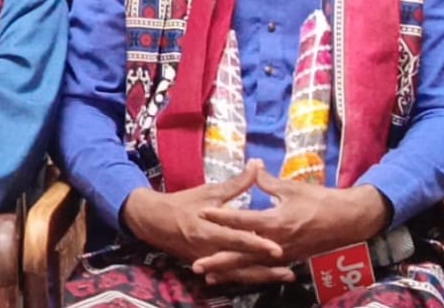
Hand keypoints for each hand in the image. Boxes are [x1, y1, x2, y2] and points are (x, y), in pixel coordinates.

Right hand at [120, 160, 286, 278]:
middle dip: (265, 269)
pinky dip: (248, 277)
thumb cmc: (182, 203)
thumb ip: (236, 183)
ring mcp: (207, 261)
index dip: (257, 244)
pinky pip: (230, 276)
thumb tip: (257, 165)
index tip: (277, 248)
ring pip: (237, 274)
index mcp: (206, 230)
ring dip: (262, 276)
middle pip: (240, 264)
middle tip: (289, 271)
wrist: (154, 221)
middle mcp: (208, 250)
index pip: (236, 239)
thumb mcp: (208, 191)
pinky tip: (265, 277)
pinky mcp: (208, 267)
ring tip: (285, 275)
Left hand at [199, 170, 388, 273]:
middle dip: (219, 260)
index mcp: (276, 221)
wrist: (348, 221)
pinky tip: (233, 276)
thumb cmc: (320, 201)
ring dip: (230, 272)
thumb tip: (253, 166)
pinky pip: (264, 269)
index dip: (222, 217)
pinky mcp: (289, 259)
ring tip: (208, 275)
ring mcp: (283, 254)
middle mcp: (277, 242)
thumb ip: (268, 182)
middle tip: (197, 265)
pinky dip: (247, 273)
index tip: (202, 214)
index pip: (243, 220)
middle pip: (243, 253)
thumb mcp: (292, 188)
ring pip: (252, 266)